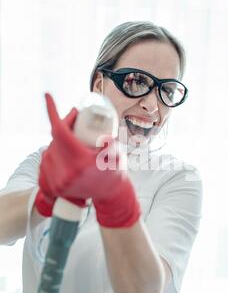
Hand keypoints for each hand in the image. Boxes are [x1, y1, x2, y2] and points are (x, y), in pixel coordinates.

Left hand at [35, 93, 140, 227]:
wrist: (109, 196)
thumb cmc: (114, 173)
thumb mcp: (116, 156)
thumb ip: (111, 145)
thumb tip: (104, 136)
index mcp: (79, 162)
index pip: (60, 131)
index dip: (52, 111)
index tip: (48, 96)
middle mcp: (64, 172)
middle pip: (55, 139)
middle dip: (62, 126)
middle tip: (74, 119)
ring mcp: (57, 181)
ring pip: (50, 150)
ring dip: (58, 142)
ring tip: (73, 140)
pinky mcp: (53, 186)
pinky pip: (47, 162)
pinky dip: (54, 154)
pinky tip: (64, 154)